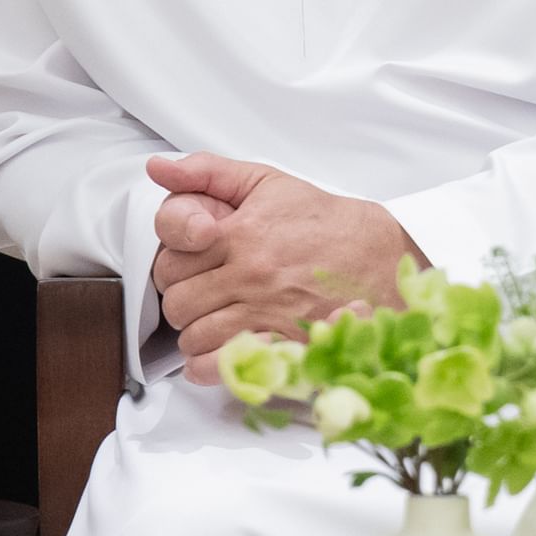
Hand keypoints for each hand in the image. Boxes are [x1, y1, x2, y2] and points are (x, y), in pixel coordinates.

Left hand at [144, 154, 414, 364]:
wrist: (378, 255)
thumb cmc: (319, 219)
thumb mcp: (264, 181)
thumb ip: (206, 172)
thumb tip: (157, 168)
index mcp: (240, 234)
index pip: (170, 264)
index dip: (173, 267)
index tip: (191, 267)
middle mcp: (251, 275)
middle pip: (178, 304)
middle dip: (183, 301)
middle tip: (203, 294)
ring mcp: (268, 313)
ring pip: (195, 337)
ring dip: (197, 333)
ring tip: (215, 320)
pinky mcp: (285, 345)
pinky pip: (224, 366)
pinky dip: (213, 365)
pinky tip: (222, 350)